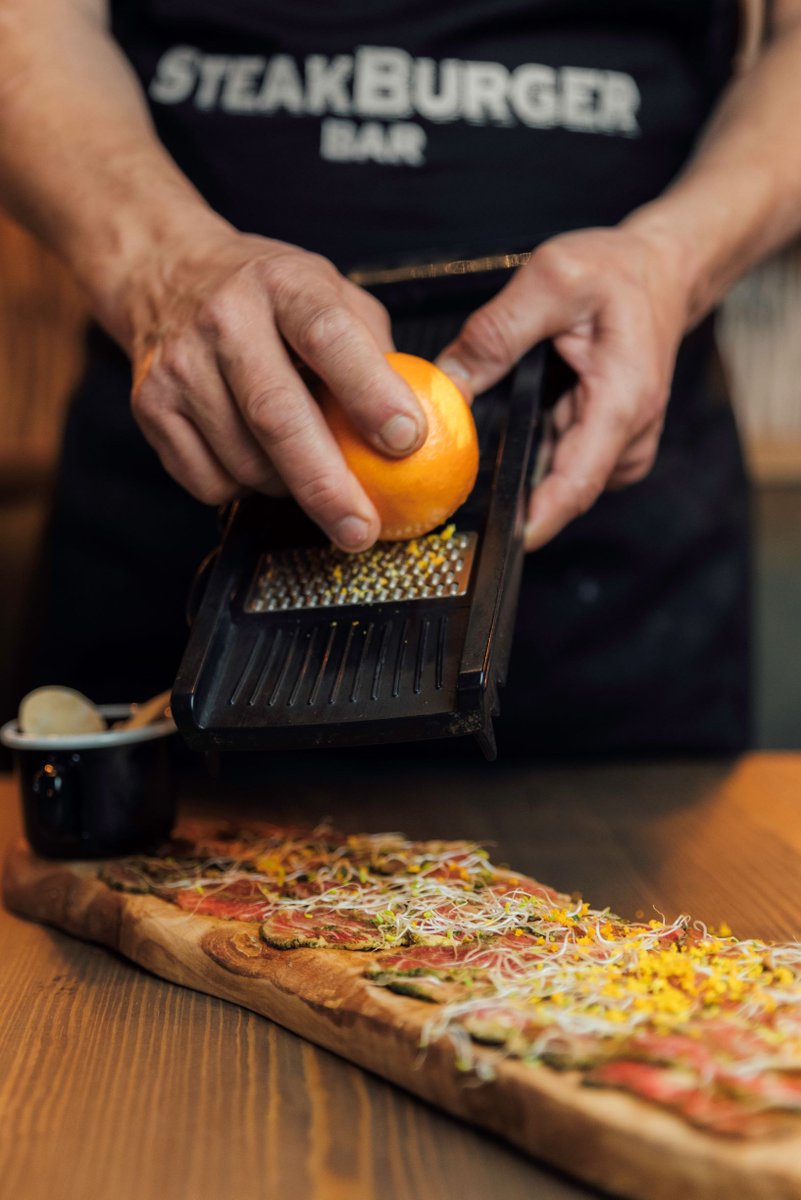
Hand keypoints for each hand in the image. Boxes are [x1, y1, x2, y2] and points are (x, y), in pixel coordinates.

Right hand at [126, 229, 425, 550]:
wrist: (167, 273)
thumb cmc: (269, 296)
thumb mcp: (330, 293)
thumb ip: (375, 352)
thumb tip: (427, 423)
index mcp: (284, 283)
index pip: (328, 336)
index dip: (370, 392)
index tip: (406, 440)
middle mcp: (225, 319)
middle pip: (277, 416)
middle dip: (326, 485)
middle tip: (361, 529)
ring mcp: (180, 365)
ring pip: (245, 462)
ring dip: (287, 488)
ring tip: (306, 468)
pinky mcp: (150, 407)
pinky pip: (209, 481)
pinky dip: (245, 489)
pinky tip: (257, 459)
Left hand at [436, 223, 690, 549]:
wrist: (660, 270)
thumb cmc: (617, 272)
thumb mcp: (550, 280)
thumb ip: (495, 333)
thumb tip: (447, 384)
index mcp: (622, 399)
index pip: (578, 480)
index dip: (540, 516)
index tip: (504, 540)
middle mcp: (629, 433)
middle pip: (563, 486)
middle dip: (513, 483)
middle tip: (462, 466)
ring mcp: (622, 444)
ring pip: (558, 477)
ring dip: (525, 460)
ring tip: (504, 415)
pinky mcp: (610, 444)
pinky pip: (563, 463)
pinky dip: (538, 448)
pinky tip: (527, 416)